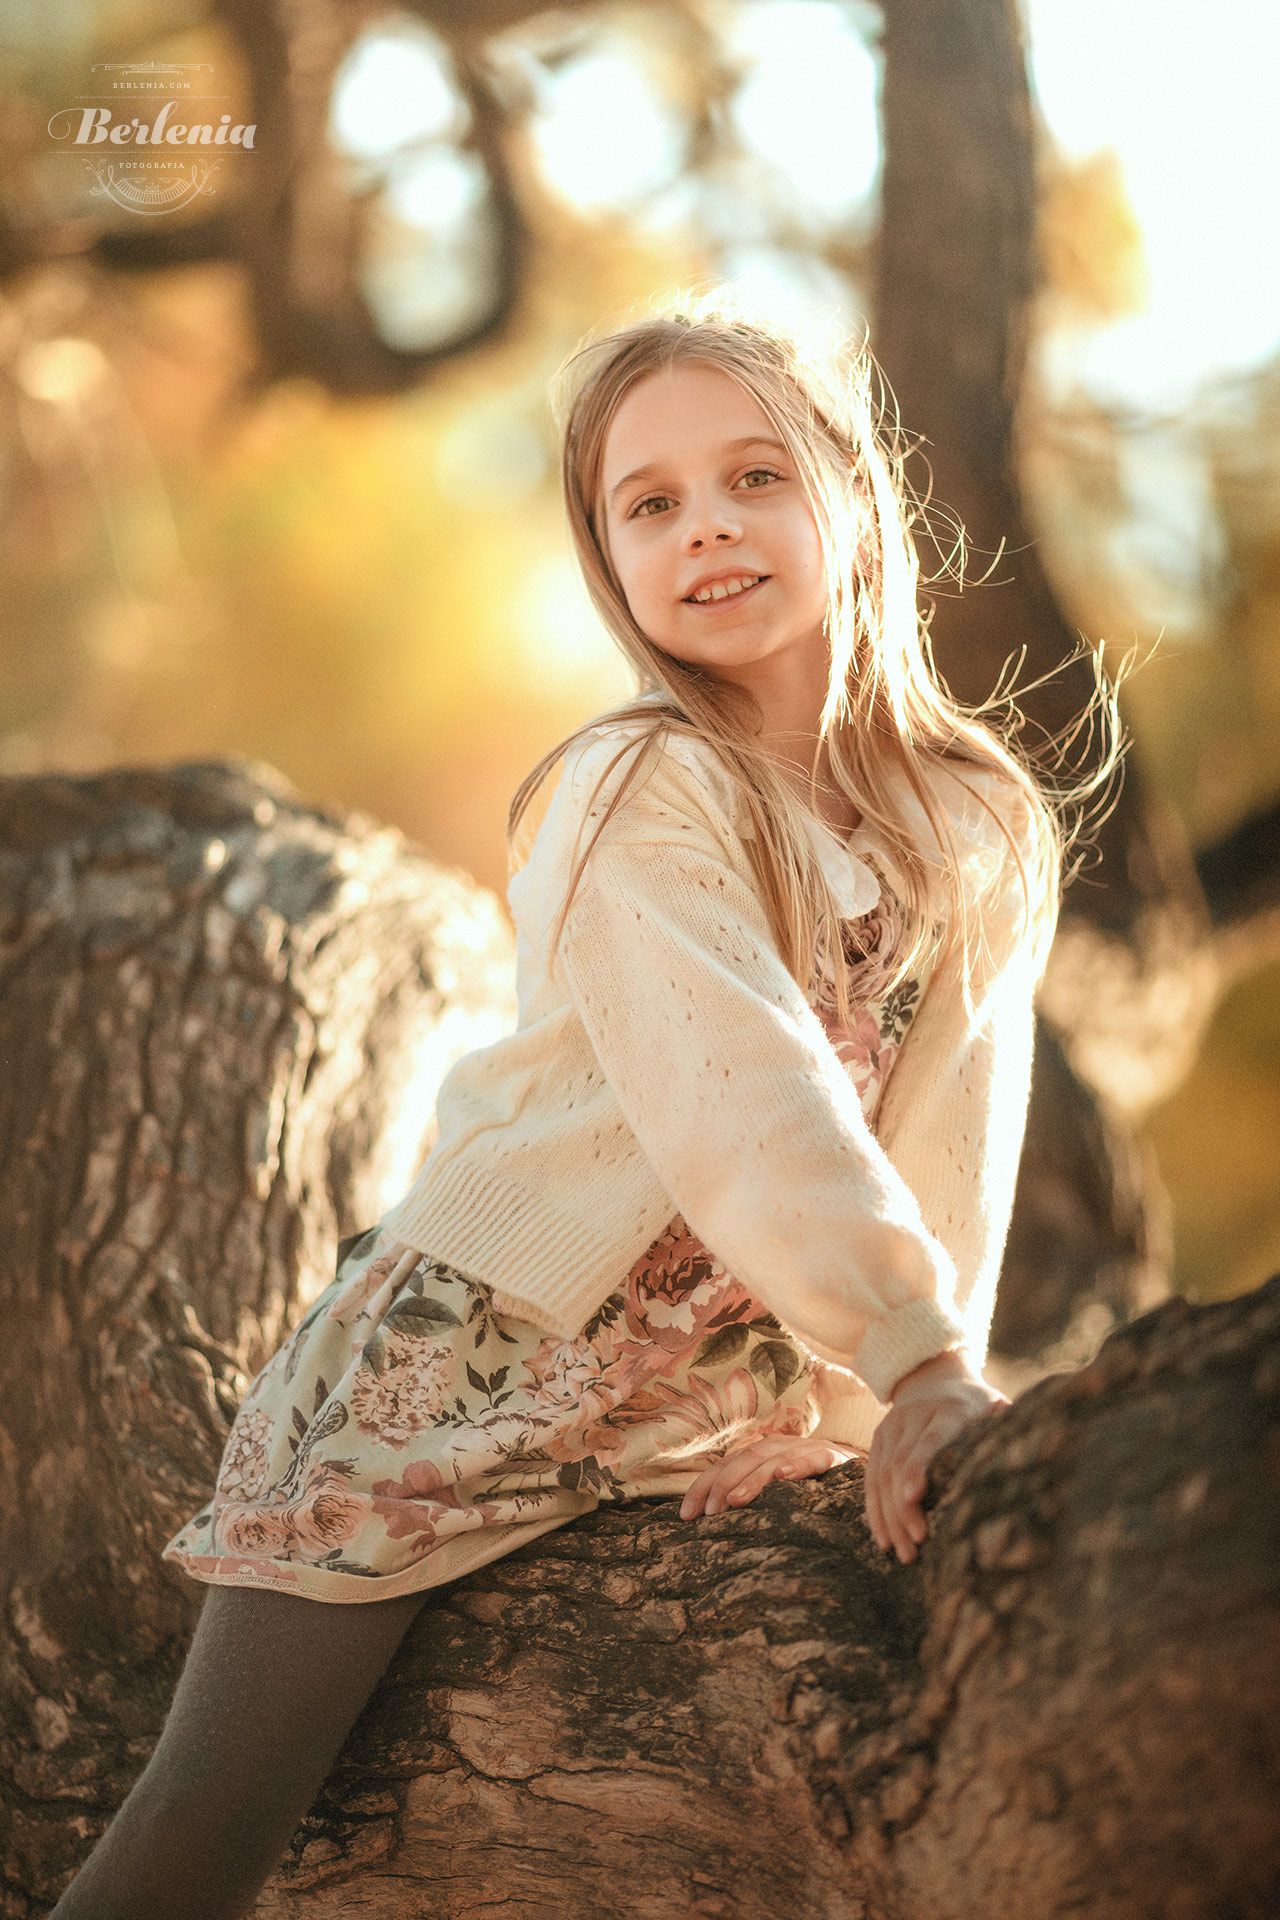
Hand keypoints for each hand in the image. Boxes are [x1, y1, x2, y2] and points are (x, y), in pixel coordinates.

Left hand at [679, 1432, 862, 1519]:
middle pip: (744, 1457)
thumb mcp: (783, 1495)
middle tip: (708, 1513)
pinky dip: (796, 1466)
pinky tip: (781, 1478)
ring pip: (772, 1457)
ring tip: (733, 1500)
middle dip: (721, 1483)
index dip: (703, 1486)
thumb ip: (755, 1502)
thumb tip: (715, 1525)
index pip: (726, 1465)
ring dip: (751, 1479)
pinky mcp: (833, 1457)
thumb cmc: (818, 1489)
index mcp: (765, 1454)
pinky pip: (812, 1459)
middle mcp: (782, 1447)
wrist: (867, 1474)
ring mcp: (807, 1449)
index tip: (685, 1515)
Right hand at [865, 1347, 1007, 1563]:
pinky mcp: (880, 1437)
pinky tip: (883, 1538)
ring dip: (890, 1517)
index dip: (918, 1467)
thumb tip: (1050, 1449)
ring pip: (882, 1475)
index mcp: (951, 1410)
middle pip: (901, 1464)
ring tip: (902, 1553)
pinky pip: (871, 1477)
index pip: (930, 1440)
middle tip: (916, 1546)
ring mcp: (893, 1425)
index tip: (912, 1497)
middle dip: (904, 1508)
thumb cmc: (977, 1403)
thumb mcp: (997, 1406)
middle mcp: (915, 1416)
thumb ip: (1011, 1427)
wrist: (933, 1374)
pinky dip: (875, 1510)